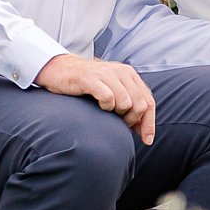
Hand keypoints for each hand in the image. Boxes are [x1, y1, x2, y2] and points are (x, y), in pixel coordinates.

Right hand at [34, 54, 155, 144]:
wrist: (60, 69)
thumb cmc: (87, 84)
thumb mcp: (112, 90)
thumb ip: (129, 105)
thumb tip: (145, 132)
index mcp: (129, 74)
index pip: (149, 101)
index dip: (149, 123)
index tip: (146, 140)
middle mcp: (121, 72)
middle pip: (140, 104)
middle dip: (132, 120)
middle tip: (119, 123)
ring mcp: (106, 74)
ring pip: (126, 103)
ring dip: (118, 113)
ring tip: (107, 111)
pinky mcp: (91, 79)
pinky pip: (108, 98)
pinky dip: (106, 106)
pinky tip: (99, 105)